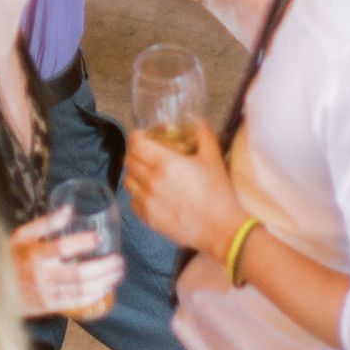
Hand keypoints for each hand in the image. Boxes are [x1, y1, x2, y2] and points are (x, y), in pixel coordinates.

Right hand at [10, 207, 124, 319]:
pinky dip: (94, 296)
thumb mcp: (22, 235)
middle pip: (78, 273)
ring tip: (117, 273)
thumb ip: (46, 223)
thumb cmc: (11, 256)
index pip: (62, 247)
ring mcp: (45, 294)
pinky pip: (76, 303)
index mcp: (34, 254)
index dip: (83, 242)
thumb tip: (69, 209)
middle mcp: (41, 275)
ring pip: (81, 290)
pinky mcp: (48, 306)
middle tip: (119, 260)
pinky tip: (105, 288)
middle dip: (103, 267)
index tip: (99, 238)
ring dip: (104, 282)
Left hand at [122, 120, 238, 255]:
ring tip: (147, 173)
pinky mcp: (148, 219)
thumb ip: (203, 135)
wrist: (221, 229)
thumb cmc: (218, 193)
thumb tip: (198, 121)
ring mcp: (148, 202)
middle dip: (136, 153)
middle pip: (129, 160)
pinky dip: (138, 194)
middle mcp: (151, 181)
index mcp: (165, 163)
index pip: (135, 143)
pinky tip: (151, 193)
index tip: (144, 136)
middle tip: (147, 153)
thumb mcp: (213, 158)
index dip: (137, 136)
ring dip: (135, 173)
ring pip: (127, 181)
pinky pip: (133, 201)